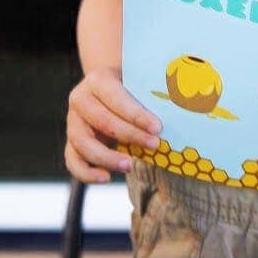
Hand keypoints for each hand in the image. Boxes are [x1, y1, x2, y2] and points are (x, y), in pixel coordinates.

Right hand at [65, 66, 162, 183]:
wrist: (106, 86)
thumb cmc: (130, 85)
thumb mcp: (138, 80)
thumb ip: (152, 91)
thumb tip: (185, 100)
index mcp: (98, 79)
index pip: (116, 98)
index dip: (136, 115)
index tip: (158, 128)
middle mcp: (80, 99)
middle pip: (102, 121)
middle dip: (130, 135)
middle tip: (155, 145)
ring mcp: (72, 121)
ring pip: (83, 143)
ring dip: (107, 157)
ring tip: (130, 166)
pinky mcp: (71, 142)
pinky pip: (73, 160)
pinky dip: (86, 173)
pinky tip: (106, 178)